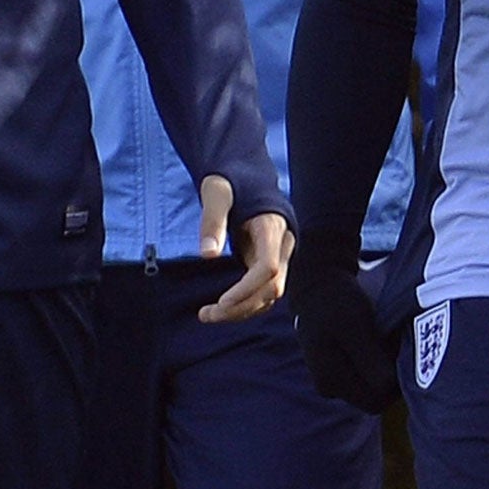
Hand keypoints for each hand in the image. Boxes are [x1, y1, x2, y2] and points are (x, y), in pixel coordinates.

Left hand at [194, 174, 292, 322]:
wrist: (247, 173)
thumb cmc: (231, 180)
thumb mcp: (217, 192)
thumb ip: (212, 220)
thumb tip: (208, 255)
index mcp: (272, 226)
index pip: (268, 267)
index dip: (247, 289)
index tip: (221, 302)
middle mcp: (282, 243)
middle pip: (271, 288)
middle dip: (241, 307)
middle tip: (205, 314)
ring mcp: (279, 254)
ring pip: (270, 294)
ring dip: (242, 310)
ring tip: (207, 315)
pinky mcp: (271, 260)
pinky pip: (264, 290)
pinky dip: (245, 304)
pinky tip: (221, 307)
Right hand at [287, 235, 400, 412]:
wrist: (317, 287)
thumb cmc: (337, 302)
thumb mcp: (356, 324)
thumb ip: (370, 357)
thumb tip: (388, 385)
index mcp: (331, 381)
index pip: (377, 401)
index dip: (395, 382)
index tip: (400, 351)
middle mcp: (331, 388)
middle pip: (376, 396)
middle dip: (392, 374)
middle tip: (396, 341)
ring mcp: (334, 381)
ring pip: (373, 386)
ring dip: (386, 366)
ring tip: (388, 336)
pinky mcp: (339, 370)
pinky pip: (367, 376)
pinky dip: (378, 361)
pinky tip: (380, 338)